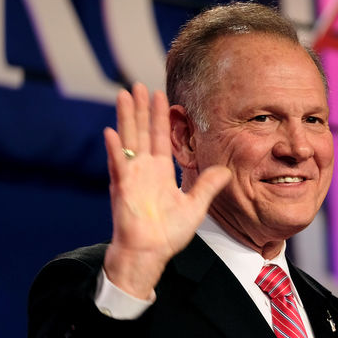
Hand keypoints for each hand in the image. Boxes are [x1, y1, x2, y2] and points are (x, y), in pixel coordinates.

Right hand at [102, 83, 230, 298]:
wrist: (151, 253)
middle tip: (138, 84)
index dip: (161, 117)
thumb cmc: (169, 233)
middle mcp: (144, 170)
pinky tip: (111, 132)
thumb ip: (208, 186)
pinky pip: (118, 166)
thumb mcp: (196, 205)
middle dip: (141, 108)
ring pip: (128, 140)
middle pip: (142, 132)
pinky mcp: (122, 189)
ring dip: (126, 118)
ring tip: (124, 95)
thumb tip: (226, 170)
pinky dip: (115, 150)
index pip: (161, 137)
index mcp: (159, 172)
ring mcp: (131, 177)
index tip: (162, 95)